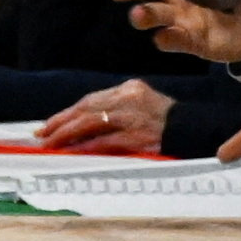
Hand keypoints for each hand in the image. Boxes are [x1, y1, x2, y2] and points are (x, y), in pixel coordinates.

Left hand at [35, 79, 171, 153]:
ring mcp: (134, 117)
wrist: (198, 131)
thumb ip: (116, 111)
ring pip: (91, 123)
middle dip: (61, 122)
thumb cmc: (168, 123)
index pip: (91, 100)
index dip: (68, 113)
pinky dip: (86, 147)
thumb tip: (80, 127)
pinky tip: (73, 152)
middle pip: (86, 108)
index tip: (50, 124)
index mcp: (130, 88)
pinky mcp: (138, 136)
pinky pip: (105, 142)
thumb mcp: (142, 106)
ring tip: (51, 144)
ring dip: (67, 135)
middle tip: (42, 134)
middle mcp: (130, 99)